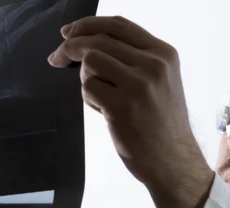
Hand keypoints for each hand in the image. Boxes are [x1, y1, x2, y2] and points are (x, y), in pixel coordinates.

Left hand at [48, 16, 214, 207]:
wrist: (174, 161)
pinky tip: (106, 112)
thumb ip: (135, 58)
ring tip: (102, 98)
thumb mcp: (161, 82)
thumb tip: (87, 40)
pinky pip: (88, 88)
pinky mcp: (123, 106)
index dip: (88, 24)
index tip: (68, 32)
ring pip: (90, 61)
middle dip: (70, 47)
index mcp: (165, 55)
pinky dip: (90, 99)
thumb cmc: (162, 124)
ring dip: (86, 79)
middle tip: (56, 58)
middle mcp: (155, 66)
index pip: (119, 25)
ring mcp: (140, 86)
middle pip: (98, 40)